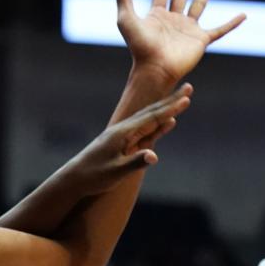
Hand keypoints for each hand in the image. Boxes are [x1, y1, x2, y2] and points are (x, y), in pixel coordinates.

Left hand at [67, 84, 192, 193]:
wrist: (75, 177)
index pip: (151, 118)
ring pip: (150, 119)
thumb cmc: (93, 176)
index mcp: (123, 133)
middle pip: (153, 112)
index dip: (170, 108)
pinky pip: (145, 130)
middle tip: (189, 88)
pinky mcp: (124, 142)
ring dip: (166, 108)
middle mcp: (124, 129)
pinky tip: (168, 121)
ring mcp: (124, 135)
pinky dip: (159, 124)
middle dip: (172, 100)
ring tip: (181, 99)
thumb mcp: (115, 172)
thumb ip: (135, 162)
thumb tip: (154, 155)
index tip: (186, 99)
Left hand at [109, 0, 245, 89]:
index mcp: (156, 15)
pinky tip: (243, 15)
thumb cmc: (139, 47)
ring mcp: (187, 30)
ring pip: (199, 6)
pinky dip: (232, 23)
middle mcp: (173, 20)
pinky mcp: (200, 41)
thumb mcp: (127, 20)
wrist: (154, 69)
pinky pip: (220, 30)